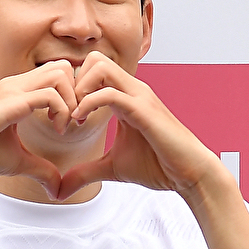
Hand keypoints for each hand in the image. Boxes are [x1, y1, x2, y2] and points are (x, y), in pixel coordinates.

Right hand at [0, 61, 77, 196]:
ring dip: (72, 100)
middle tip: (74, 122)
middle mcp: (16, 85)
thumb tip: (58, 188)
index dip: (72, 96)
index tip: (70, 125)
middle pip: (63, 67)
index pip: (57, 75)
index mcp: (17, 93)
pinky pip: (49, 94)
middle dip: (78, 93)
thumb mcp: (17, 162)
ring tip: (65, 126)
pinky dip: (62, 111)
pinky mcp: (10, 102)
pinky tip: (57, 131)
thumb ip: (40, 170)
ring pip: (60, 73)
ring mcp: (13, 90)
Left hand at [55, 54, 226, 198]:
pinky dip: (88, 103)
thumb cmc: (158, 167)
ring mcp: (139, 96)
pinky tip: (80, 121)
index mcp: (125, 97)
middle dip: (73, 82)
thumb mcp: (112, 169)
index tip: (63, 117)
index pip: (93, 70)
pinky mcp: (143, 109)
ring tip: (74, 116)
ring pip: (100, 66)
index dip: (72, 89)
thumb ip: (85, 173)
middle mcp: (132, 90)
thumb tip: (59, 189)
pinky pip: (109, 92)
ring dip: (79, 89)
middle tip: (66, 112)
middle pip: (94, 59)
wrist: (190, 174)